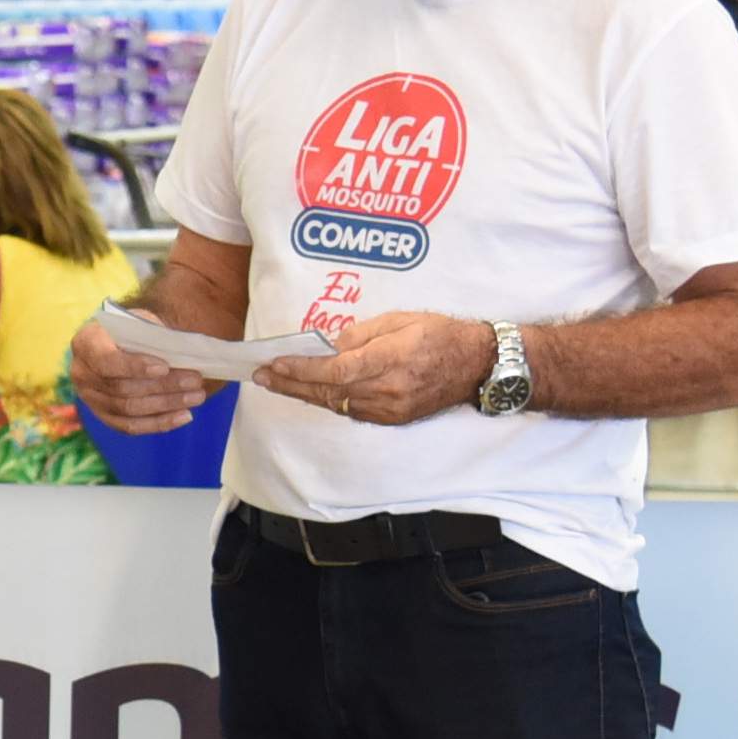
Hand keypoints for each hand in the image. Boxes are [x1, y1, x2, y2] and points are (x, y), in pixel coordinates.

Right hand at [69, 312, 210, 434]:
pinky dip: (159, 423)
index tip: (165, 368)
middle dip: (163, 386)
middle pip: (122, 388)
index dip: (135, 366)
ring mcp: (90, 398)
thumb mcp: (141, 323)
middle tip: (195, 381)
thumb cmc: (135, 329)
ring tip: (196, 397)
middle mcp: (81, 373)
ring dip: (167, 404)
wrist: (125, 342)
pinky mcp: (104, 416)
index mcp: (86, 343)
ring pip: (129, 409)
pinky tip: (184, 416)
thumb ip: (153, 337)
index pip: (106, 360)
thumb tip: (181, 355)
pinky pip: (130, 426)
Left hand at [258, 310, 492, 426]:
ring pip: (335, 403)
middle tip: (260, 375)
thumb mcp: (400, 320)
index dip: (301, 369)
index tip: (274, 363)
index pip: (335, 370)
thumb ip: (361, 334)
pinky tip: (309, 390)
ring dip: (303, 392)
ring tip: (275, 382)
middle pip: (327, 390)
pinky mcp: (392, 418)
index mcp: (390, 359)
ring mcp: (389, 408)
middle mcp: (387, 389)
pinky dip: (328, 399)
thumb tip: (327, 344)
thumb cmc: (440, 334)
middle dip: (290, 382)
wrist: (477, 365)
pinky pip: (350, 410)